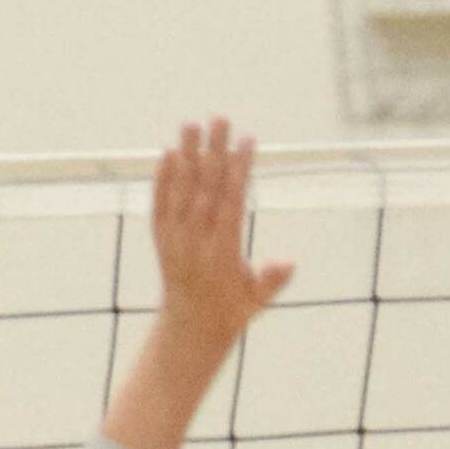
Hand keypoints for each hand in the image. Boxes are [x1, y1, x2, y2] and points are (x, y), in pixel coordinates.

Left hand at [151, 118, 293, 363]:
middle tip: (221, 119)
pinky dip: (163, 178)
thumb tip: (290, 262)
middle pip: (206, 187)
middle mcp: (194, 241)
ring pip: (181, 190)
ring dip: (187, 155)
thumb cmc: (233, 311)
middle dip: (214, 151)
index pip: (231, 202)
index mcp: (222, 253)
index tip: (247, 142)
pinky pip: (160, 203)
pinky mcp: (160, 238)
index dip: (239, 170)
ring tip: (192, 124)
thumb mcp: (257, 301)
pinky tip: (169, 153)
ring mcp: (174, 238)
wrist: (191, 329)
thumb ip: (271, 280)